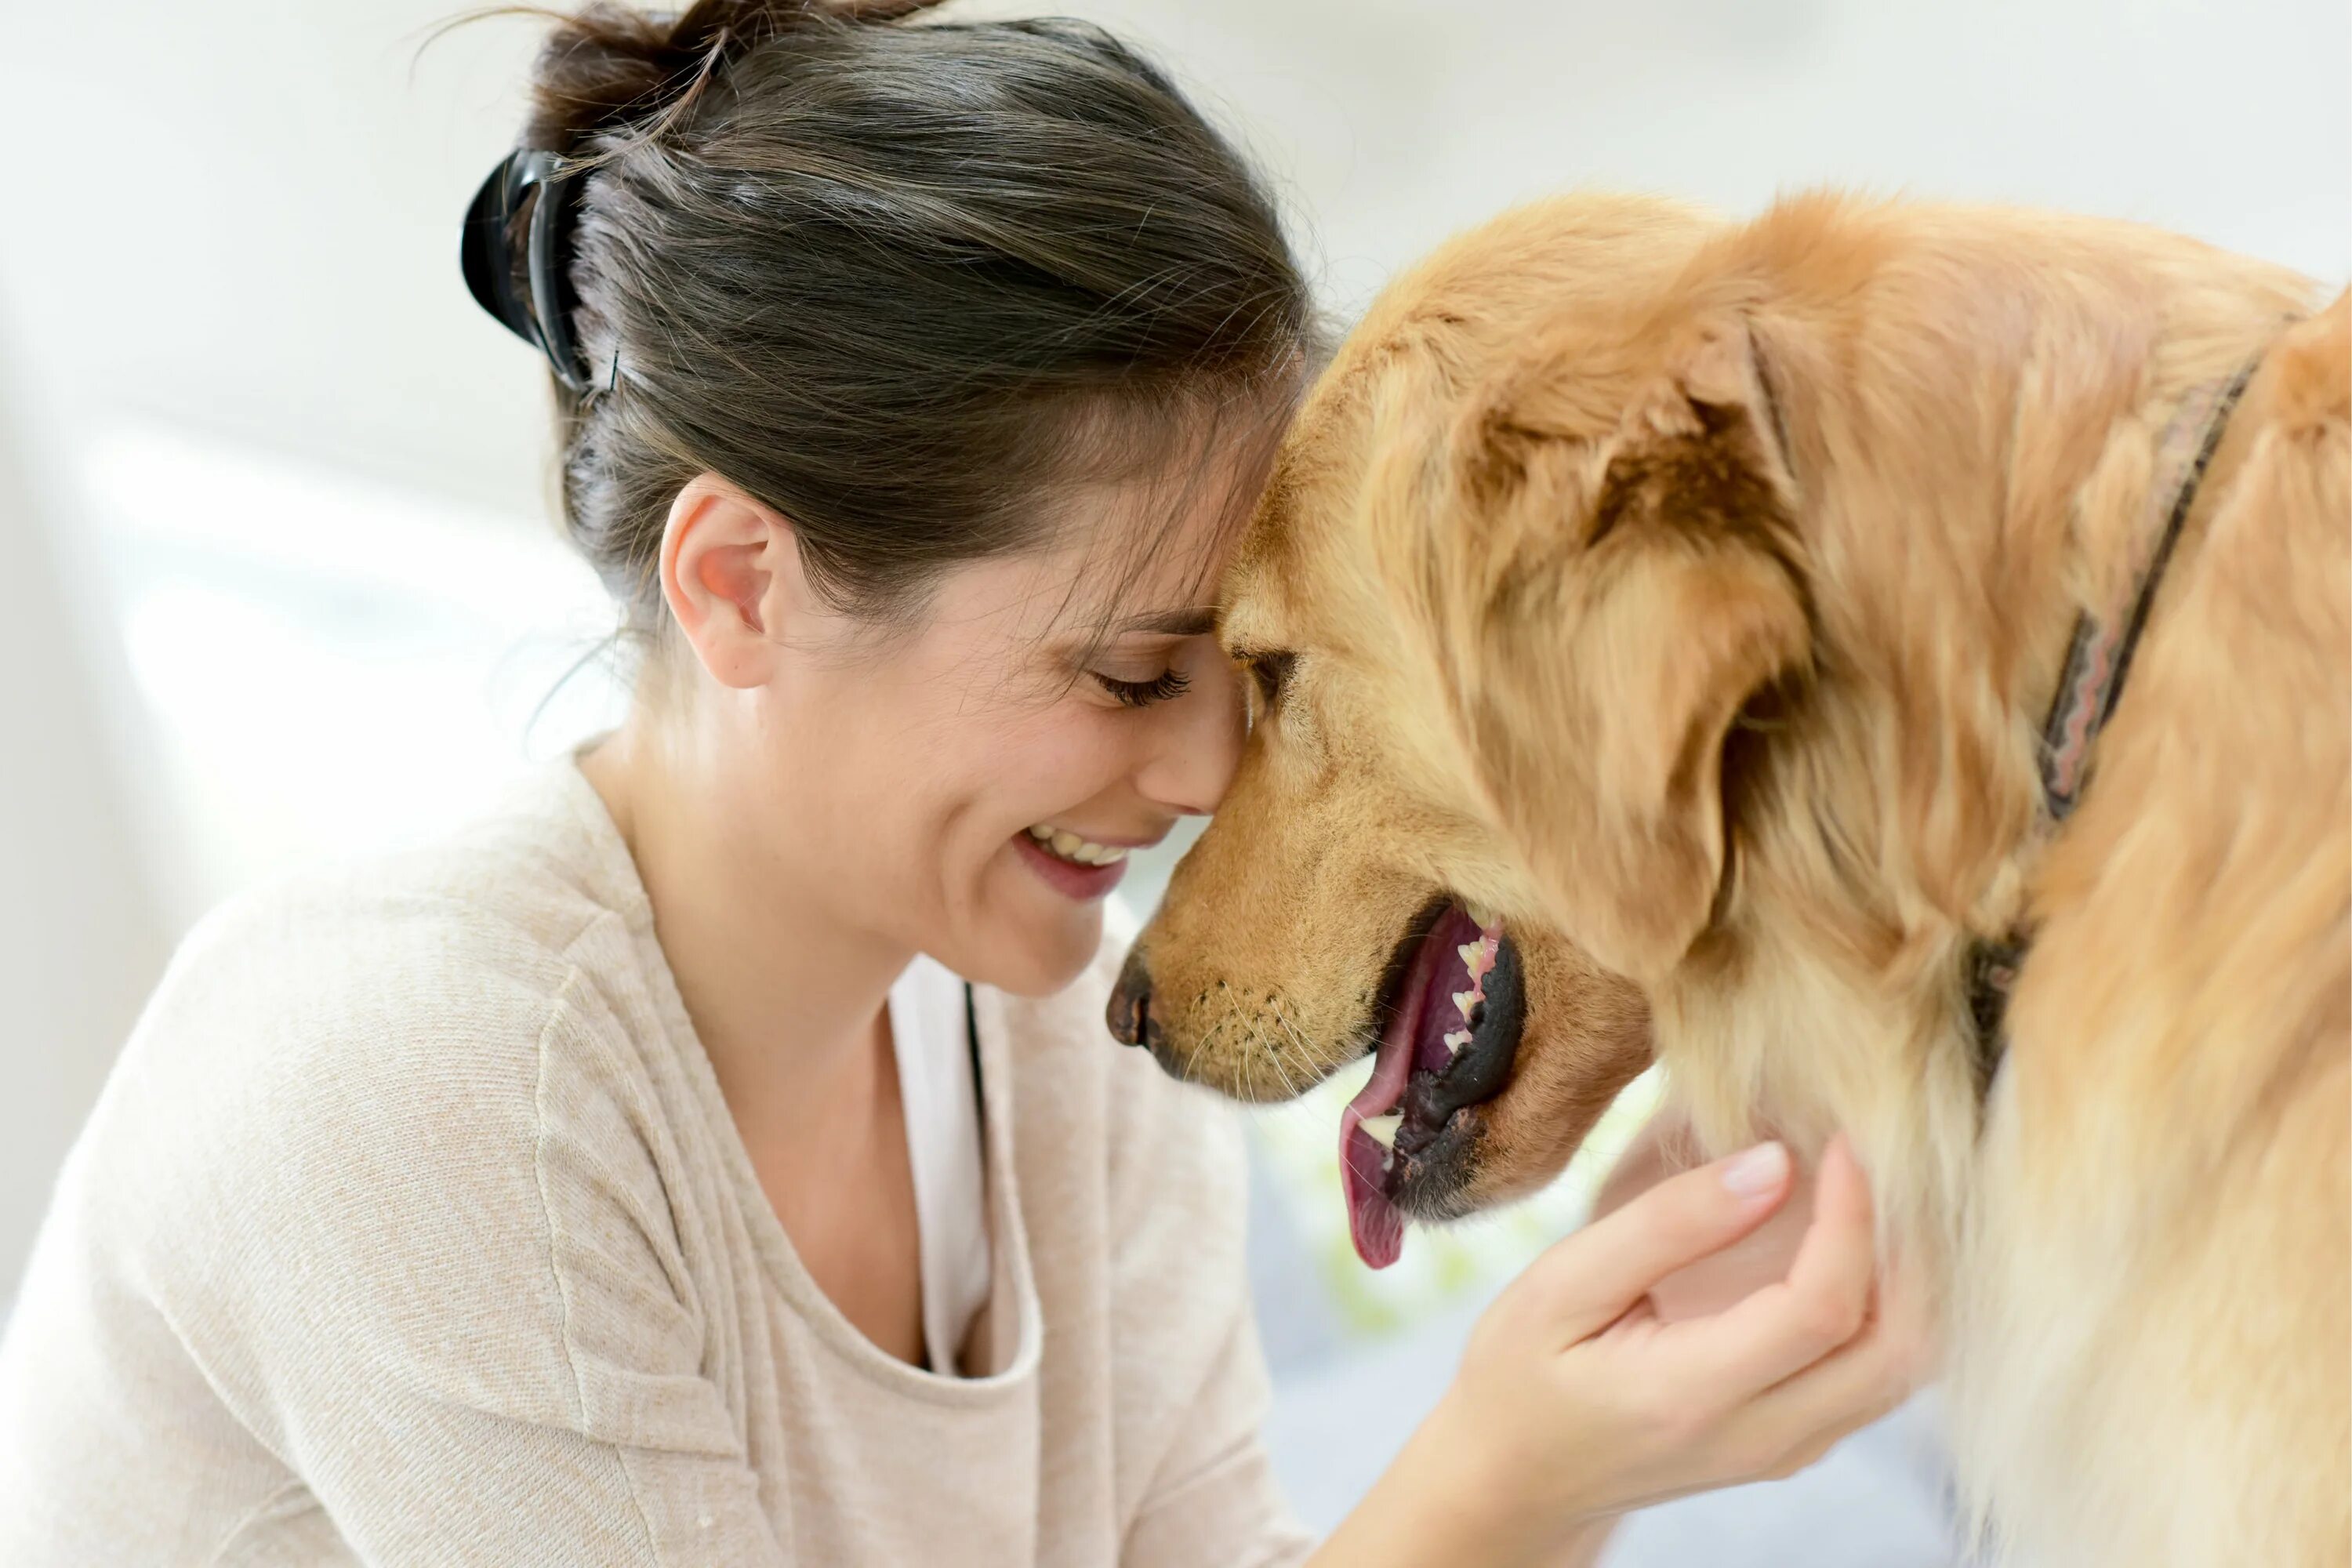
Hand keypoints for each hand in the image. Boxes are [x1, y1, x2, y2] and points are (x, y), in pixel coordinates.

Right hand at [1313, 1134, 1932, 1567]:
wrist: (1518, 1478)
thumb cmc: (1523, 1373)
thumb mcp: (1562, 1286)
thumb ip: (1667, 1226)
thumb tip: (1774, 1162)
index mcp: (1693, 1397)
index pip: (1822, 1309)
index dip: (1853, 1217)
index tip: (1843, 1140)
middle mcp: (1762, 1438)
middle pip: (1899, 1350)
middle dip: (1912, 1247)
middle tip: (1882, 1162)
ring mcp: (1791, 1450)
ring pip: (1906, 1368)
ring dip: (1913, 1277)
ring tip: (1874, 1192)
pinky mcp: (1801, 1442)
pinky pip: (1881, 1372)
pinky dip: (1892, 1303)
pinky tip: (1855, 1241)